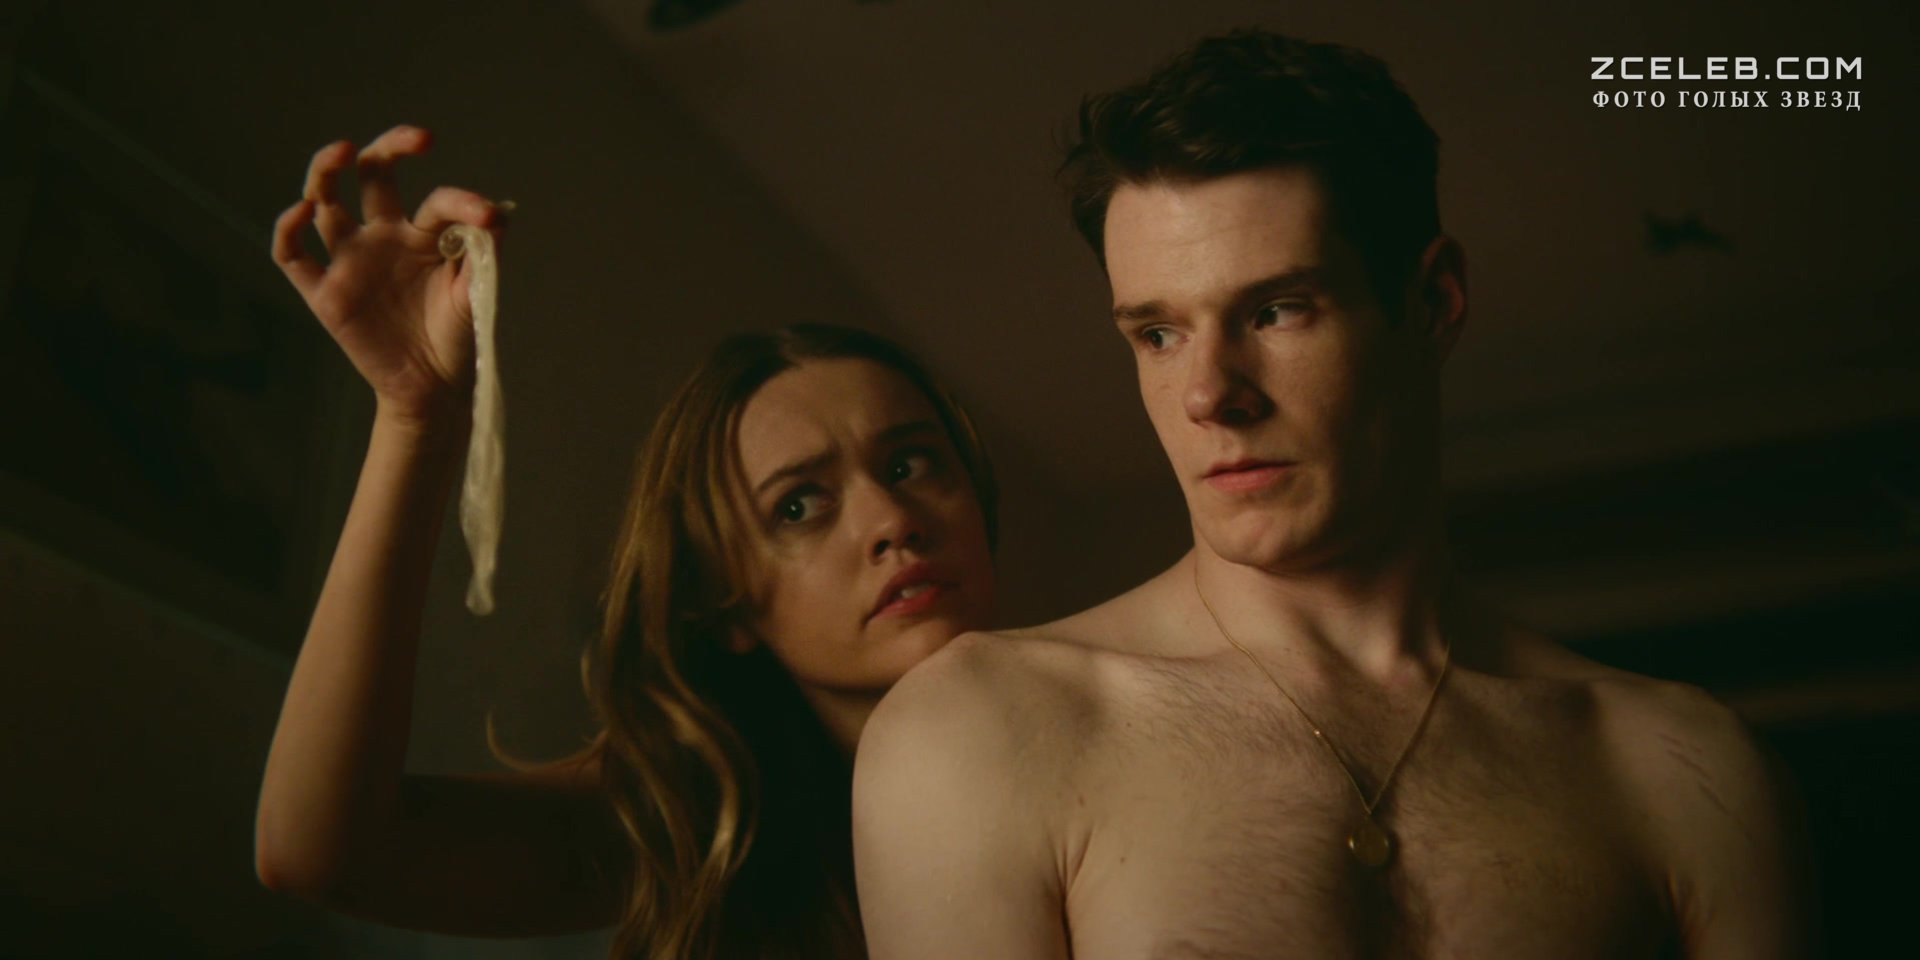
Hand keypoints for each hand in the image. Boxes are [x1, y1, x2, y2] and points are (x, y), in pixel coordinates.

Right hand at [273, 125, 502, 424]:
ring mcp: (351, 260)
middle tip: (418, 139)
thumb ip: (485, 254)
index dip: (462, 202)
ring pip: (326, 200)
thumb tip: (497, 213)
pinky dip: (288, 229)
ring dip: (326, 171)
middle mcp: (384, 237)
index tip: (487, 215)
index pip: (437, 201)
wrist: (434, 386)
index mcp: (424, 235)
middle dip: (389, 148)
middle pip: (373, 174)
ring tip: (341, 151)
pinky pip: (292, 255)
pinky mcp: (324, 292)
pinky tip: (303, 212)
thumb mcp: (478, 294)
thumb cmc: (458, 336)